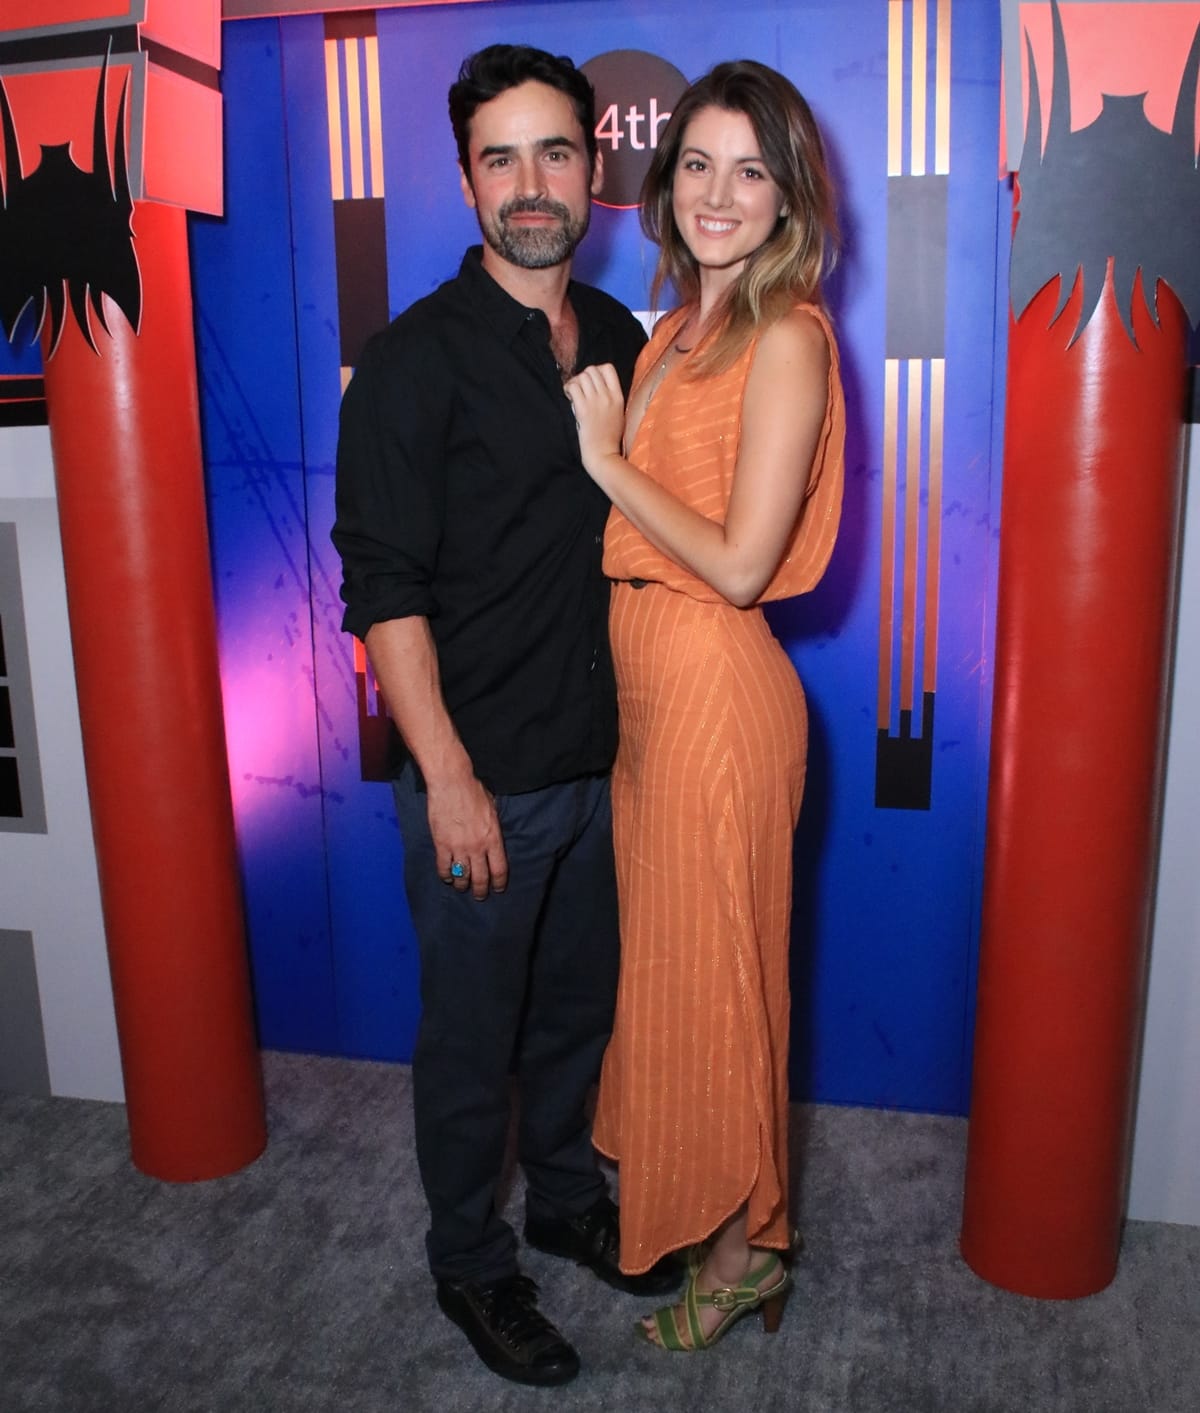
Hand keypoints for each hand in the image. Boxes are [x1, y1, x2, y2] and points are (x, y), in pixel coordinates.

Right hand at [426, 774, 507, 899]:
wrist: (452, 783)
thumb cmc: (474, 791)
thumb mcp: (492, 810)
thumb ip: (493, 828)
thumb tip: (491, 837)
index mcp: (493, 839)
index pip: (499, 869)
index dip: (499, 883)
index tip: (497, 889)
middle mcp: (477, 847)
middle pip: (480, 878)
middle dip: (480, 890)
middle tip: (479, 895)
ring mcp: (459, 847)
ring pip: (461, 876)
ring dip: (462, 885)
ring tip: (462, 888)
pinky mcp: (441, 844)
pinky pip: (444, 867)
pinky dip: (445, 876)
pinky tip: (447, 878)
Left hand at [564, 363, 625, 474]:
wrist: (604, 454)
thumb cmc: (609, 437)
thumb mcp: (618, 414)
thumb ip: (611, 398)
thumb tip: (596, 385)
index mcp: (618, 396)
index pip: (608, 368)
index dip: (597, 370)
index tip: (592, 382)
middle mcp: (607, 396)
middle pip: (591, 370)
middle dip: (583, 376)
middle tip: (580, 389)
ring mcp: (595, 402)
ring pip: (581, 377)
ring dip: (574, 383)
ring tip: (573, 394)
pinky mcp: (583, 409)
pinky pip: (573, 387)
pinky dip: (568, 389)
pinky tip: (568, 397)